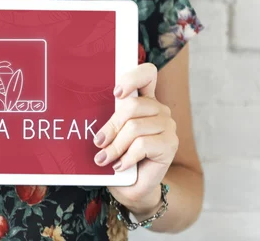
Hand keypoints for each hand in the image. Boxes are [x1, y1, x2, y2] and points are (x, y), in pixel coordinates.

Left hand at [92, 63, 177, 215]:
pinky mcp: (170, 144)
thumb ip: (109, 119)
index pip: (147, 74)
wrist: (133, 186)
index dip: (132, 78)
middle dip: (111, 126)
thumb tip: (89, 116)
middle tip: (98, 142)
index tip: (116, 93)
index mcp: (144, 100)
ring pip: (135, 127)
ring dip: (115, 146)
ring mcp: (167, 126)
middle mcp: (158, 109)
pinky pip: (142, 145)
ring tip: (104, 159)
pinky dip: (127, 157)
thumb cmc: (119, 156)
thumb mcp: (112, 134)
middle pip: (132, 106)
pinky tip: (120, 166)